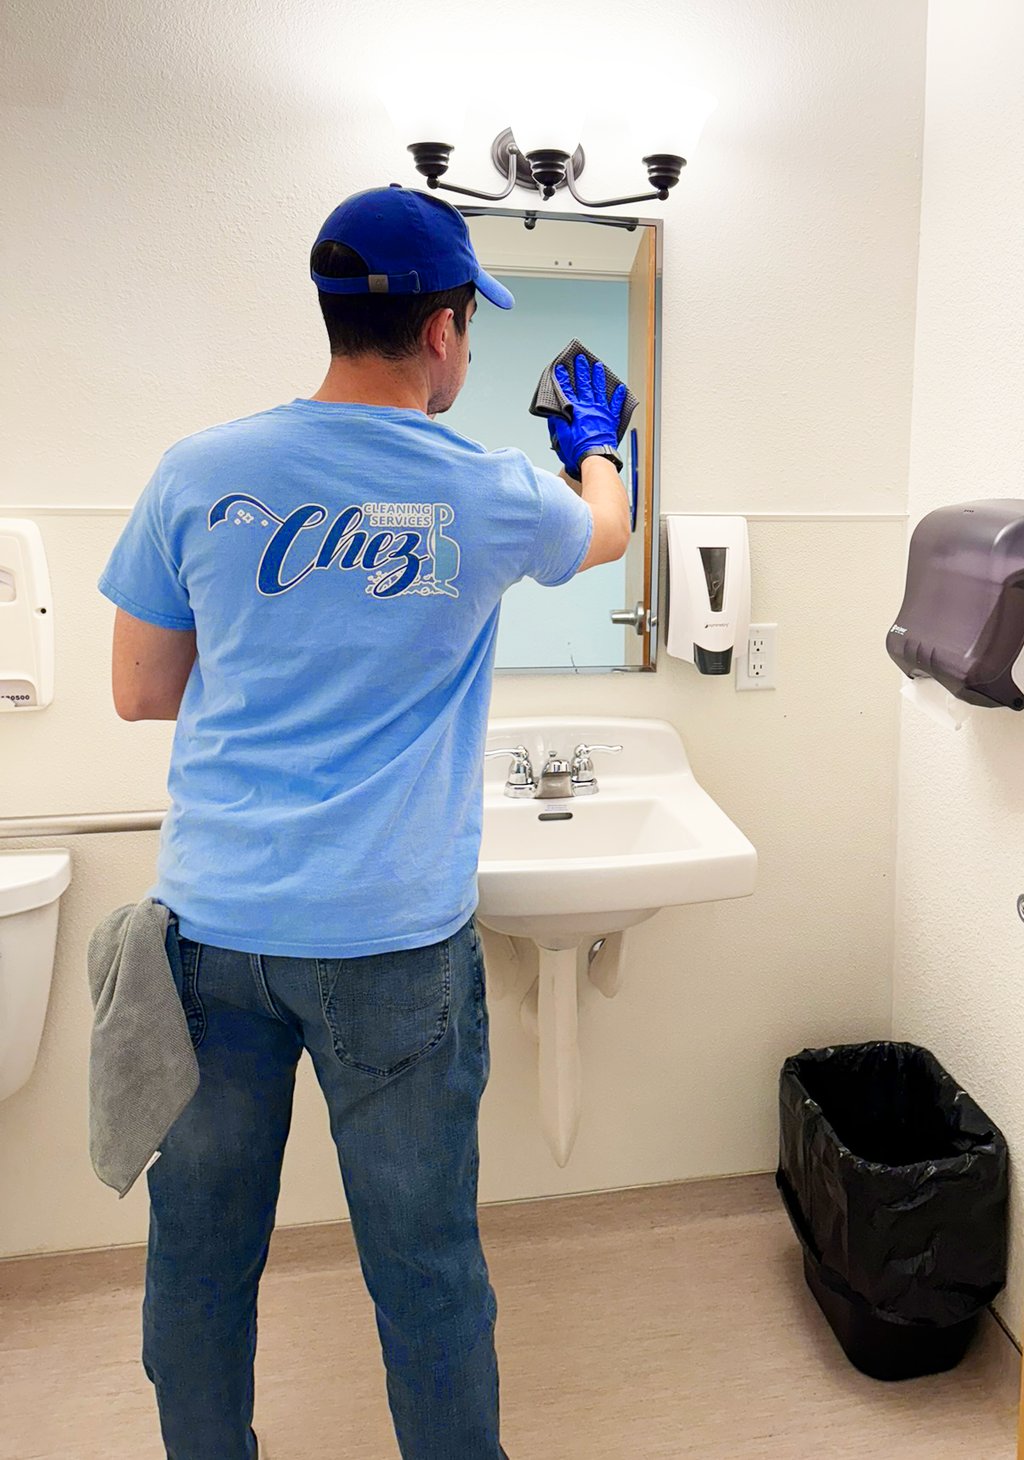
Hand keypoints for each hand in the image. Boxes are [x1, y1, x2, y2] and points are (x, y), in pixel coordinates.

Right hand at [547, 355, 627, 476]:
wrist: (596, 458)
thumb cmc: (579, 450)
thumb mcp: (562, 436)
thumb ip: (558, 422)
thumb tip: (554, 414)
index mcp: (577, 411)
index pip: (568, 391)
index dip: (563, 379)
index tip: (561, 368)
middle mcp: (590, 408)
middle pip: (585, 385)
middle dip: (581, 370)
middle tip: (580, 359)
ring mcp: (602, 412)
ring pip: (600, 390)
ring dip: (598, 377)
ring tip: (598, 366)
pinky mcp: (611, 420)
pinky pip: (616, 405)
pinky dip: (618, 396)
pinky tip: (620, 387)